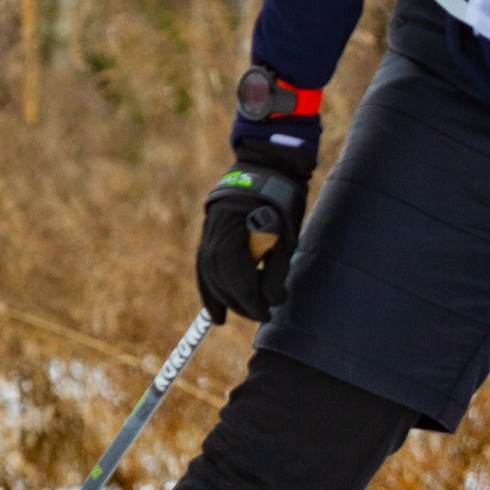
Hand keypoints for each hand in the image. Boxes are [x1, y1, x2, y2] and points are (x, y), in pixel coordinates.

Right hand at [195, 163, 306, 324]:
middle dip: (240, 302)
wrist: (263, 172)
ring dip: (222, 300)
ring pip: (209, 277)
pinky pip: (204, 270)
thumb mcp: (285, 237)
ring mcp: (207, 236)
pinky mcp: (207, 238)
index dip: (252, 301)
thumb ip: (277, 270)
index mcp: (236, 234)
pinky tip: (215, 311)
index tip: (267, 314)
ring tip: (232, 317)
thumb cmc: (280, 203)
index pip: (239, 279)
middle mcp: (214, 237)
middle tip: (260, 314)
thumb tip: (271, 302)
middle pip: (221, 281)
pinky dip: (209, 290)